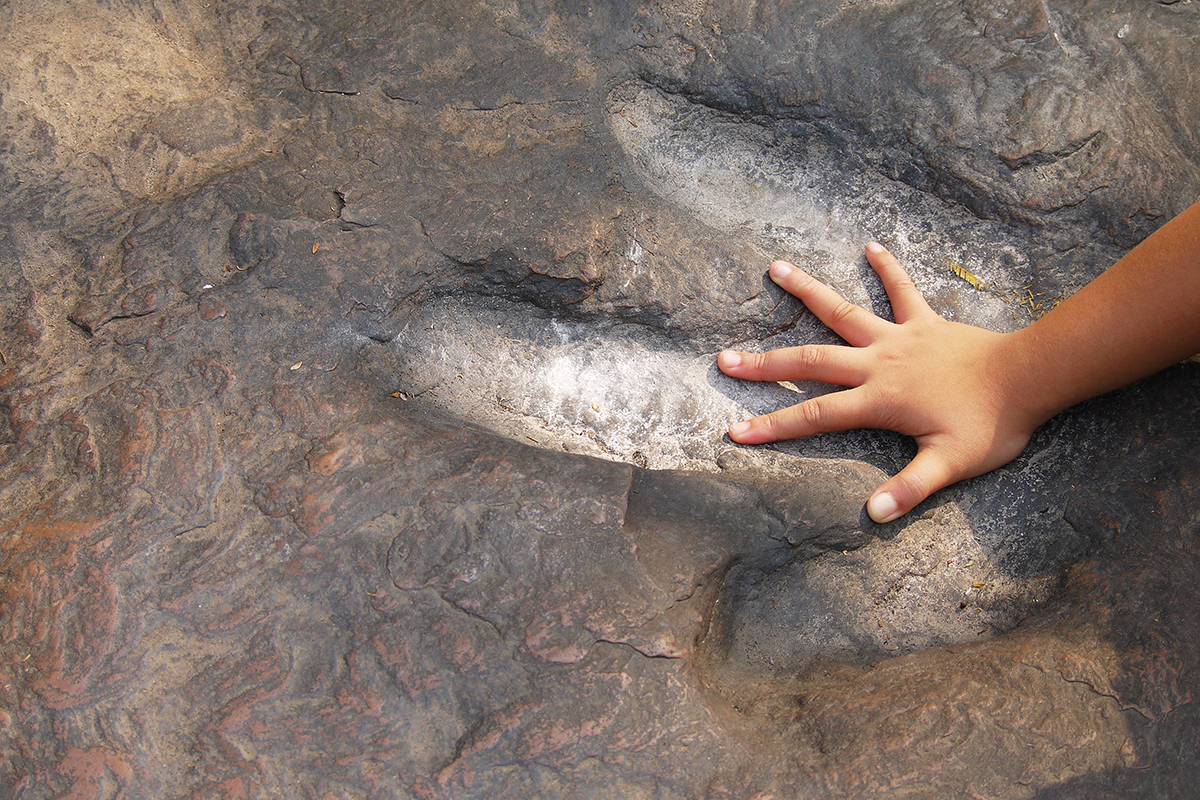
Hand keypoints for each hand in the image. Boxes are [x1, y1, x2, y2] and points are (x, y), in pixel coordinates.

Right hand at [719, 243, 1041, 522]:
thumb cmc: (992, 424)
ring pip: (843, 312)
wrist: (1030, 377)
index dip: (773, 426)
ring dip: (807, 291)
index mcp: (879, 400)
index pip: (815, 416)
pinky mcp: (925, 322)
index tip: (736, 432)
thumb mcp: (952, 465)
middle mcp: (879, 363)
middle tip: (726, 359)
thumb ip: (912, 489)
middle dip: (765, 365)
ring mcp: (899, 338)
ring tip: (775, 267)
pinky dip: (887, 269)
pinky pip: (902, 291)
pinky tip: (871, 246)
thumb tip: (874, 515)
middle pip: (810, 362)